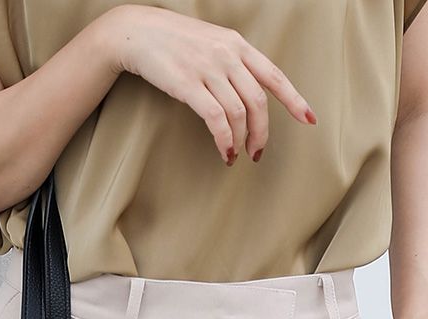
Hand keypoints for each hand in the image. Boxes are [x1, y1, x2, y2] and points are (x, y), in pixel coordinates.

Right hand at [96, 4, 316, 163]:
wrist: (139, 33)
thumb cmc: (173, 42)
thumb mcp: (211, 44)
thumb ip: (230, 63)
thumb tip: (244, 93)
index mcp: (238, 45)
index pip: (275, 76)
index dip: (294, 100)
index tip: (308, 120)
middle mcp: (228, 56)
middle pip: (258, 101)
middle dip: (261, 132)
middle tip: (257, 153)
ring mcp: (209, 70)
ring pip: (238, 112)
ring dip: (241, 140)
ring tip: (235, 156)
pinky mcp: (188, 85)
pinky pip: (215, 118)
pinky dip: (223, 138)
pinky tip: (224, 150)